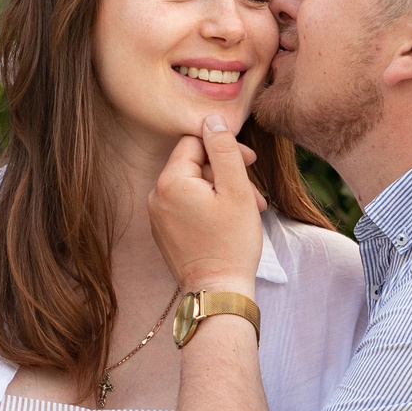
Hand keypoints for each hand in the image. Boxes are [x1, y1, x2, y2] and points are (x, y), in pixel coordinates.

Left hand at [150, 115, 264, 295]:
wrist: (218, 291)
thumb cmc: (232, 242)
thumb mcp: (236, 190)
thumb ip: (224, 150)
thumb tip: (212, 119)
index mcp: (170, 181)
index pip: (196, 143)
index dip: (225, 148)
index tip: (249, 162)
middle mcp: (156, 196)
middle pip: (195, 165)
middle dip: (227, 174)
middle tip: (255, 193)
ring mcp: (158, 216)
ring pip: (194, 186)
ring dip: (223, 191)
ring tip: (250, 209)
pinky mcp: (164, 232)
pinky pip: (187, 206)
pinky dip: (210, 207)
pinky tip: (231, 221)